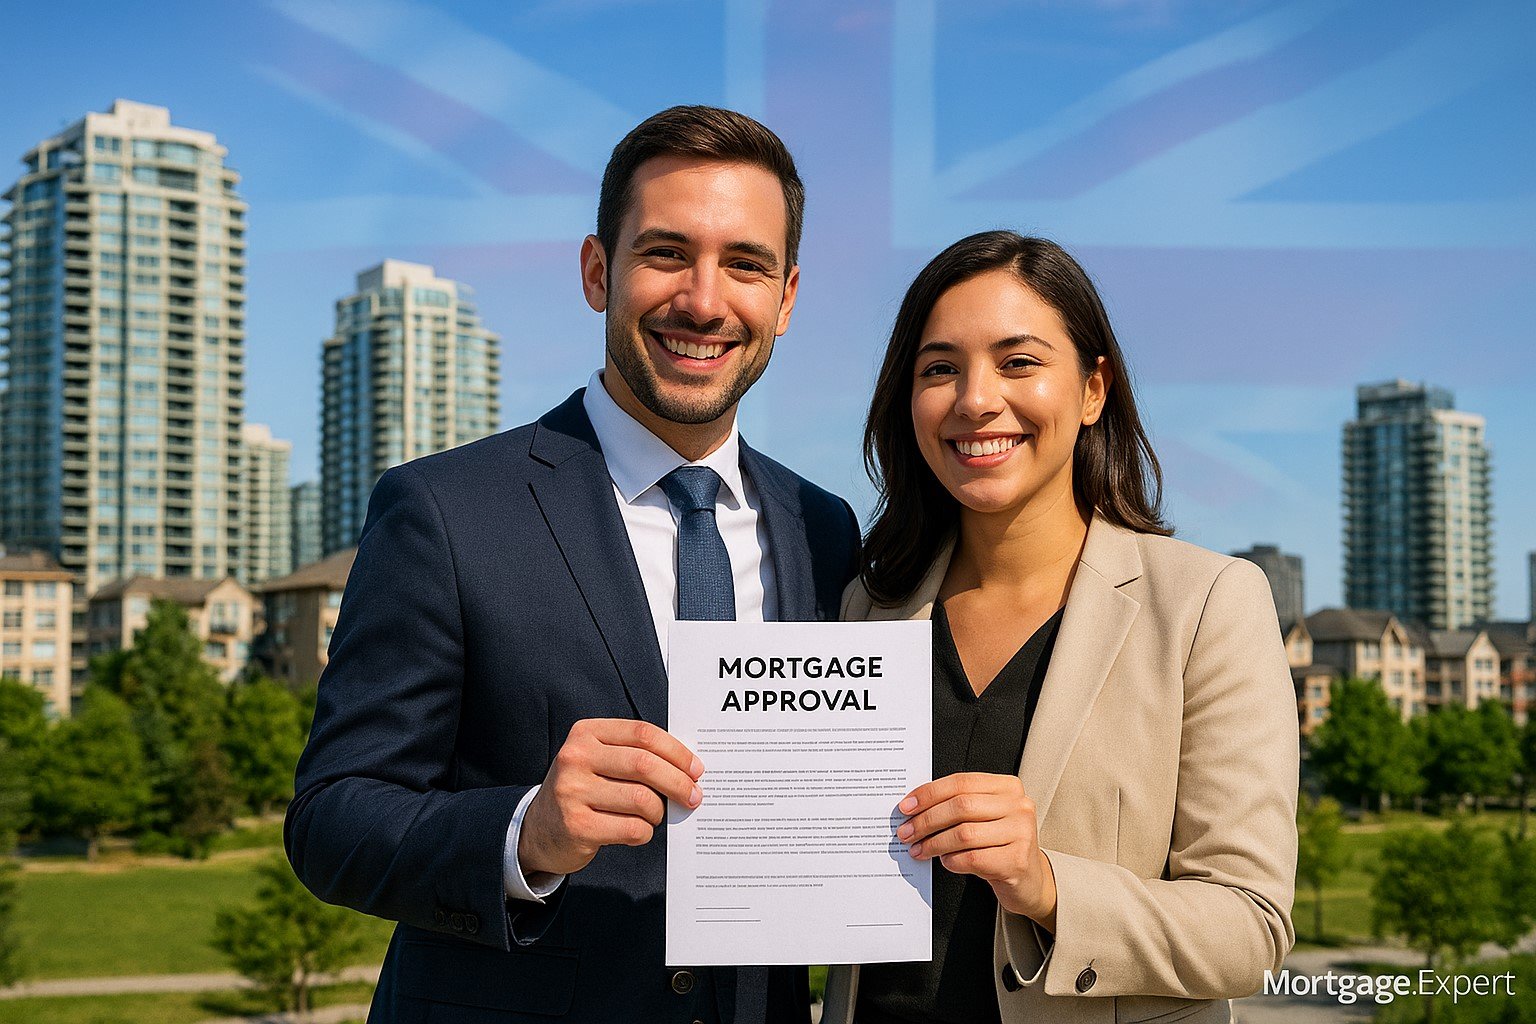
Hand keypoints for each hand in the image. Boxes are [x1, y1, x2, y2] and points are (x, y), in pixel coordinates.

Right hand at [518, 719, 703, 875]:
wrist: (539, 829)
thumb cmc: (584, 790)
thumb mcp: (599, 760)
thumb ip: (635, 755)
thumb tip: (689, 768)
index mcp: (586, 733)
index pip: (643, 733)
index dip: (676, 752)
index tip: (696, 769)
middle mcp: (575, 757)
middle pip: (644, 764)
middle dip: (678, 782)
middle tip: (693, 796)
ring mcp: (572, 792)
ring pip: (642, 799)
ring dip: (658, 812)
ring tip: (655, 815)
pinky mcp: (577, 826)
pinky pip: (631, 828)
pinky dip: (644, 832)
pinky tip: (638, 831)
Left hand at [898, 772, 1056, 930]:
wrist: (1027, 879)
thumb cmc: (999, 844)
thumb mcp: (984, 818)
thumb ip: (958, 806)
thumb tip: (914, 807)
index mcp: (1007, 787)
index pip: (961, 782)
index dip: (929, 793)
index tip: (907, 806)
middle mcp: (1019, 805)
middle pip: (961, 806)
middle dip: (927, 820)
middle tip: (907, 832)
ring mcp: (1021, 832)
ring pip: (964, 834)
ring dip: (934, 843)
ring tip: (919, 849)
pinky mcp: (1017, 860)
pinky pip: (973, 858)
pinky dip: (952, 860)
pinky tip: (946, 861)